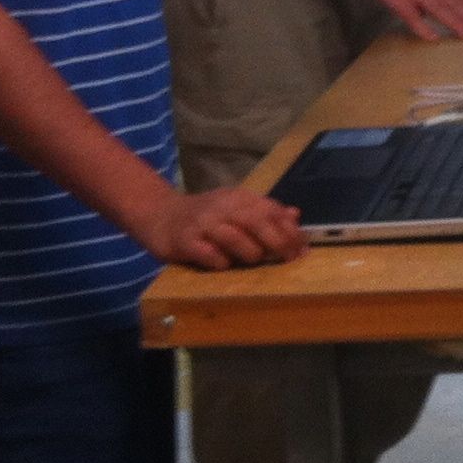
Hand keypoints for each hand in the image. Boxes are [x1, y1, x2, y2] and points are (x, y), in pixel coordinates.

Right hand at [138, 186, 306, 270]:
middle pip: (256, 221)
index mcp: (238, 197)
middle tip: (289, 258)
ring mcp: (202, 223)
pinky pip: (208, 254)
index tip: (303, 247)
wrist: (159, 214)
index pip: (270, 209)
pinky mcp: (184, 241)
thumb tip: (295, 215)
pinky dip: (221, 261)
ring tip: (256, 260)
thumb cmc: (205, 216)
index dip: (289, 229)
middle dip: (278, 241)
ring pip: (234, 237)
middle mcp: (222, 206)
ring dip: (251, 252)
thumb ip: (264, 212)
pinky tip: (225, 265)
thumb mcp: (235, 208)